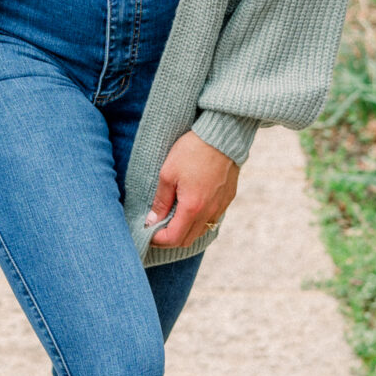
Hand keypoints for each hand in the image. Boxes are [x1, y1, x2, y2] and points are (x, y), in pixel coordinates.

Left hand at [145, 130, 238, 251]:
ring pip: (201, 231)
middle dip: (170, 238)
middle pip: (187, 239)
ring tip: (172, 217)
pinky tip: (190, 207)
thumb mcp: (168, 174)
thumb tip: (152, 220)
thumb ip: (161, 201)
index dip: (157, 240)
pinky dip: (199, 221)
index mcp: (192, 208)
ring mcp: (221, 207)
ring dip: (185, 230)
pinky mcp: (228, 199)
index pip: (174, 238)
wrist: (222, 135)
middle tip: (156, 227)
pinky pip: (212, 219)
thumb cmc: (192, 151)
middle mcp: (209, 212)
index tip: (147, 232)